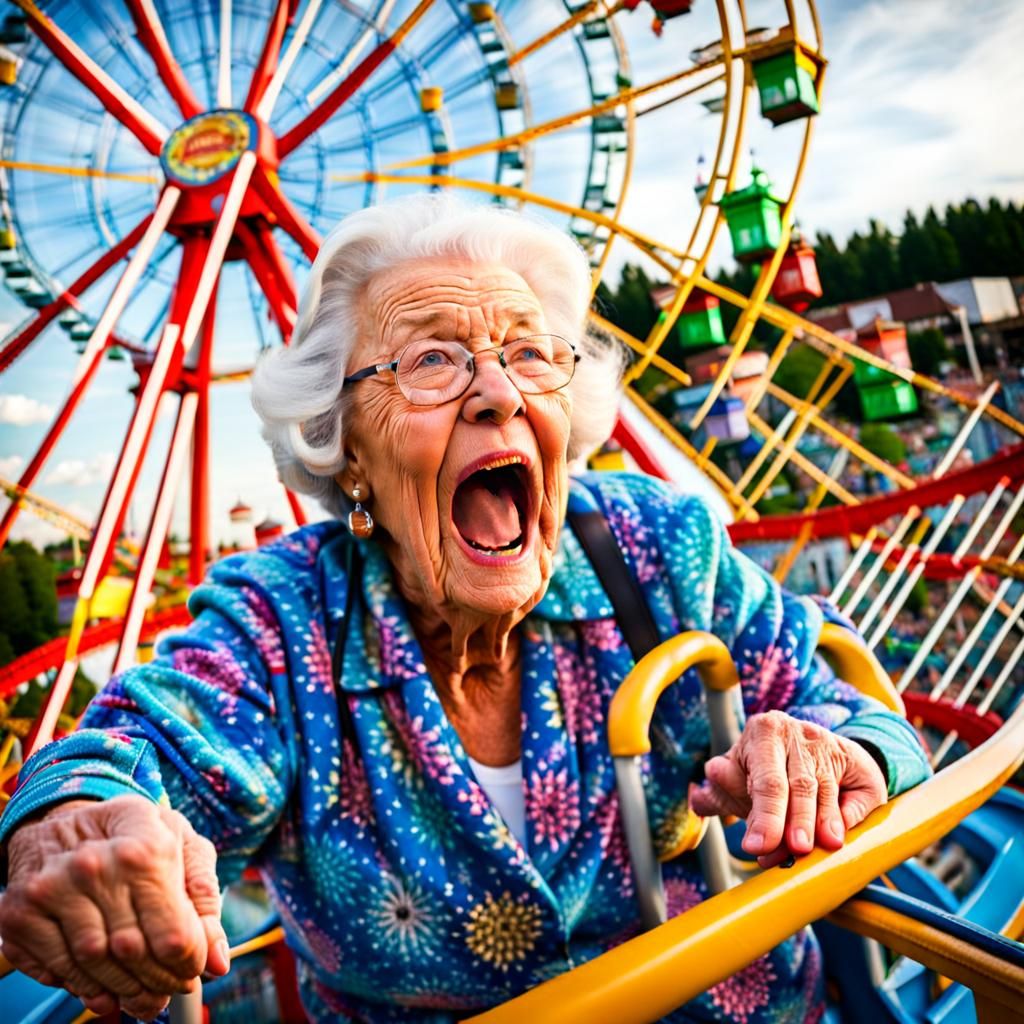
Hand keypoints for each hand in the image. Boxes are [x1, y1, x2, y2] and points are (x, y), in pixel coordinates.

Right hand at [0, 795, 229, 1019]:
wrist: (66, 819)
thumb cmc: (135, 835)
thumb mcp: (182, 846)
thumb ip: (204, 899)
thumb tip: (218, 961)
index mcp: (144, 847)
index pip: (172, 931)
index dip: (189, 961)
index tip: (196, 968)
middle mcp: (94, 866)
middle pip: (134, 953)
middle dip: (160, 982)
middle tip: (172, 988)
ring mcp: (52, 890)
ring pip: (95, 966)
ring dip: (125, 990)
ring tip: (144, 995)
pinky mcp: (21, 914)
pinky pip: (57, 969)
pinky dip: (85, 988)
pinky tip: (106, 989)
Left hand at [689, 710, 886, 867]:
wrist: (815, 750)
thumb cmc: (768, 768)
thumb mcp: (740, 775)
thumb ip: (721, 792)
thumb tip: (698, 800)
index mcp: (764, 731)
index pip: (765, 779)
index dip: (763, 815)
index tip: (756, 846)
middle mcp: (799, 733)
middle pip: (798, 784)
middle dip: (794, 819)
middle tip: (794, 849)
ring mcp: (831, 746)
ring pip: (826, 790)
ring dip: (822, 823)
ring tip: (818, 847)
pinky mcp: (860, 762)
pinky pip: (860, 792)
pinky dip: (850, 816)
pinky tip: (840, 835)